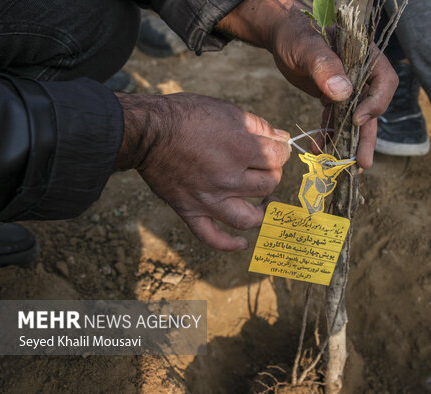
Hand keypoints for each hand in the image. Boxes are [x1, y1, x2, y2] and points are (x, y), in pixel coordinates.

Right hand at [115, 93, 290, 250]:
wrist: (147, 132)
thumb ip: (260, 126)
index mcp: (241, 150)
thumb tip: (283, 139)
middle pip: (268, 185)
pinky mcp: (190, 211)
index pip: (278, 157)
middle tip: (262, 166)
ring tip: (263, 202)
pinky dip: (228, 244)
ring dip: (261, 210)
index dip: (281, 150)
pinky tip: (242, 243)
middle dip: (271, 172)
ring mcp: (210, 200)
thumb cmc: (187, 116)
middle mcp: (228, 179)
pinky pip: (211, 237)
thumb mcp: (228, 111)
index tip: (276, 147)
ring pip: (249, 217)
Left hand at [218, 0, 397, 167]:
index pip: (384, 81)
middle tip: (362, 163)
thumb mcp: (307, 47)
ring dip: (348, 142)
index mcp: (364, 55)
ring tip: (341, 165)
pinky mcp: (334, 96)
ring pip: (354, 118)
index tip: (356, 119)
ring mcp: (348, 87)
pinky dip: (329, 134)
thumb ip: (324, 66)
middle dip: (366, 136)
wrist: (281, 34)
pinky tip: (318, 149)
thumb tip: (343, 93)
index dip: (375, 103)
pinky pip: (336, 119)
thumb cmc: (295, 33)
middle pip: (371, 107)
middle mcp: (361, 73)